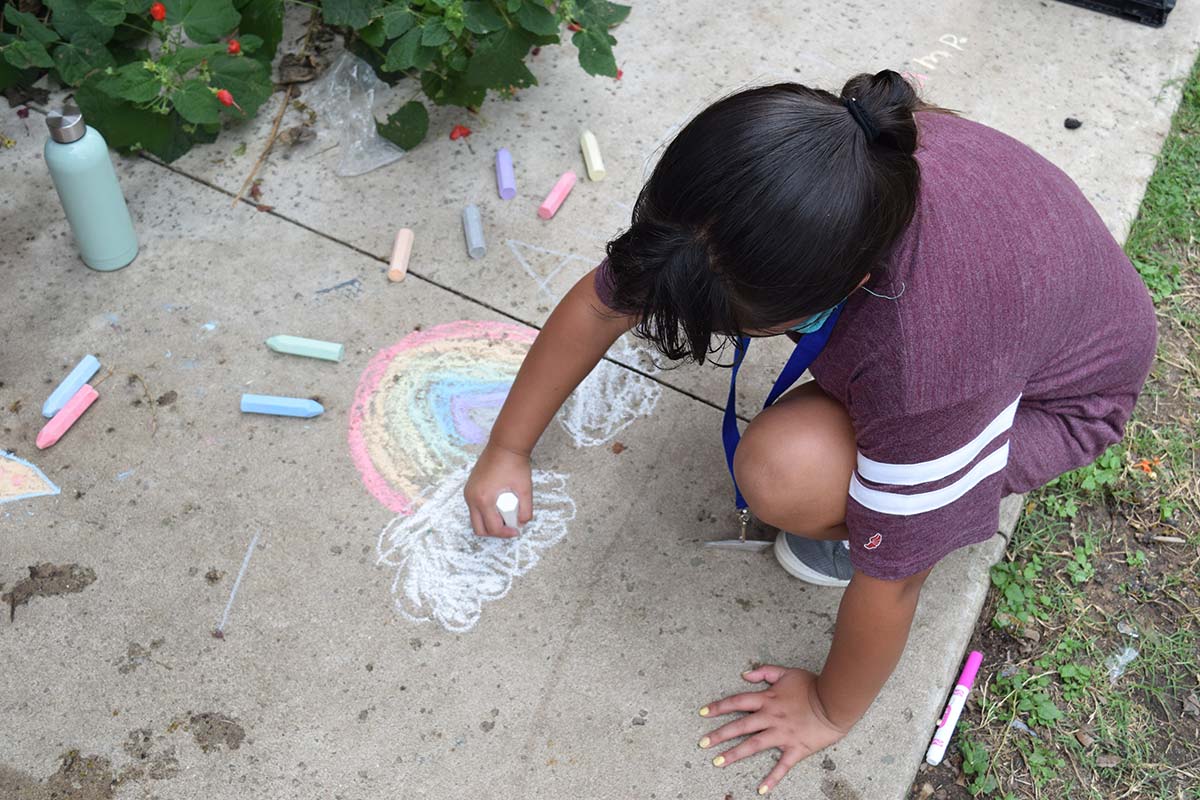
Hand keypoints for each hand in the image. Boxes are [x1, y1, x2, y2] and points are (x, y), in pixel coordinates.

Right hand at [464, 443, 532, 537]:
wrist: (505, 445)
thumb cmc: (514, 464)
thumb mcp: (526, 489)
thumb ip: (526, 510)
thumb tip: (522, 523)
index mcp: (484, 499)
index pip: (492, 528)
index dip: (506, 533)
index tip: (516, 530)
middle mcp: (472, 497)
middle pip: (479, 528)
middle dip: (495, 532)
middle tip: (510, 528)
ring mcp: (468, 492)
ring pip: (475, 519)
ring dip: (489, 522)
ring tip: (506, 516)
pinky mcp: (469, 488)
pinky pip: (474, 508)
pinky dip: (485, 513)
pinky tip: (498, 507)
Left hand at [698, 666, 849, 794]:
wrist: (835, 701)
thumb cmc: (813, 685)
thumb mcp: (787, 672)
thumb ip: (765, 672)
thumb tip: (744, 675)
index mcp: (767, 699)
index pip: (737, 702)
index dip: (719, 707)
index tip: (703, 713)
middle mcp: (770, 717)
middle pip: (740, 726)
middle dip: (719, 735)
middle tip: (702, 744)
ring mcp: (782, 734)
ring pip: (753, 746)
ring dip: (734, 754)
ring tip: (718, 762)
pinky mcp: (796, 749)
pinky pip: (782, 766)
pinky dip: (772, 779)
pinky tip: (761, 790)